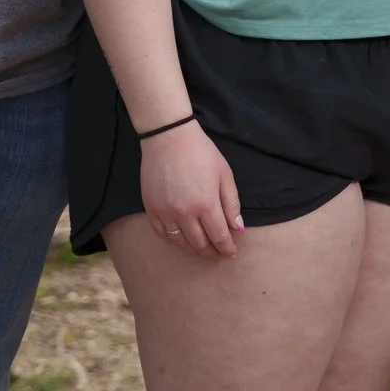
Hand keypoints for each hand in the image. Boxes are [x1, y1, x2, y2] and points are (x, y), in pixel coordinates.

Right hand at [140, 123, 244, 256]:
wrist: (168, 137)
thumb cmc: (201, 152)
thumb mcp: (224, 174)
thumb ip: (231, 204)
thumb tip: (238, 228)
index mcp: (206, 204)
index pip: (219, 237)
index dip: (227, 248)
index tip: (231, 253)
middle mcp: (185, 213)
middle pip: (200, 244)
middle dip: (212, 252)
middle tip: (218, 252)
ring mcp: (165, 212)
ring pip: (180, 242)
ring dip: (193, 249)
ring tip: (202, 248)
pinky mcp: (151, 208)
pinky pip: (162, 234)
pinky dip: (173, 240)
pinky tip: (181, 239)